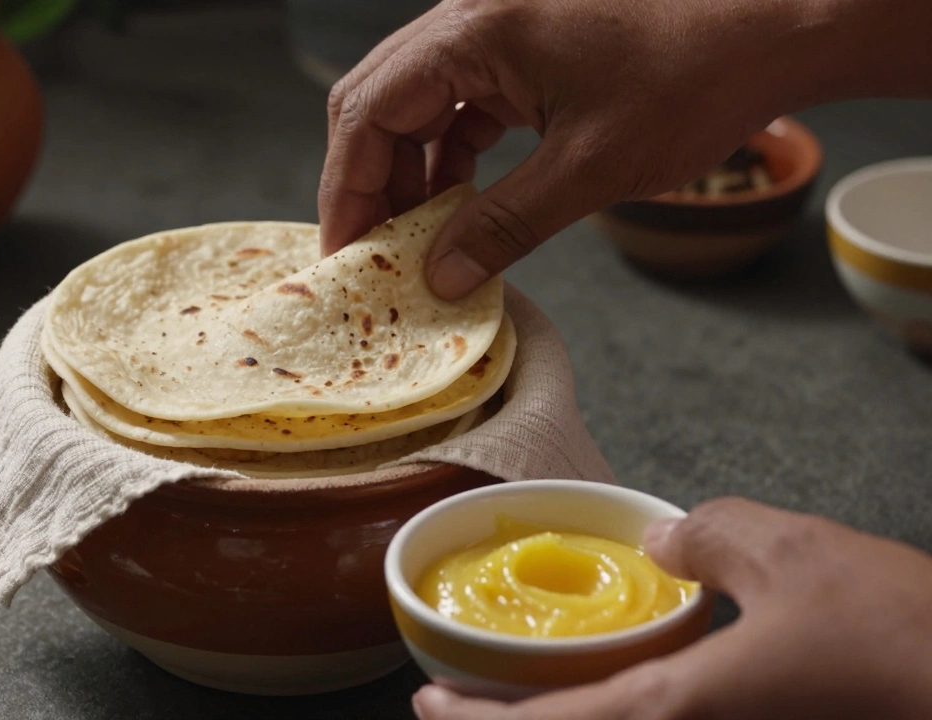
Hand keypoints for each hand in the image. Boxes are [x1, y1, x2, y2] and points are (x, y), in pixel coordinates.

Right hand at [317, 0, 931, 299]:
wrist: (773, 25)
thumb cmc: (694, 77)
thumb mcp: (590, 168)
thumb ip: (502, 225)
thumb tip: (439, 277)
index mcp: (474, 31)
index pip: (368, 113)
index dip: (346, 190)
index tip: (345, 255)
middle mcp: (470, 16)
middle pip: (377, 102)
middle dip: (367, 183)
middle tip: (371, 254)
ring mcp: (495, 26)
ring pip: (414, 103)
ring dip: (408, 172)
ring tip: (417, 242)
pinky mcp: (521, 44)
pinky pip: (458, 101)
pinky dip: (448, 155)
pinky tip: (457, 206)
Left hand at [411, 497, 931, 719]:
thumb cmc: (899, 639)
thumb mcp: (789, 553)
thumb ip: (707, 537)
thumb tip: (666, 539)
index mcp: (675, 711)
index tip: (428, 704)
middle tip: (467, 700)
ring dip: (570, 718)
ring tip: (540, 692)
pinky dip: (626, 712)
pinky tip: (630, 688)